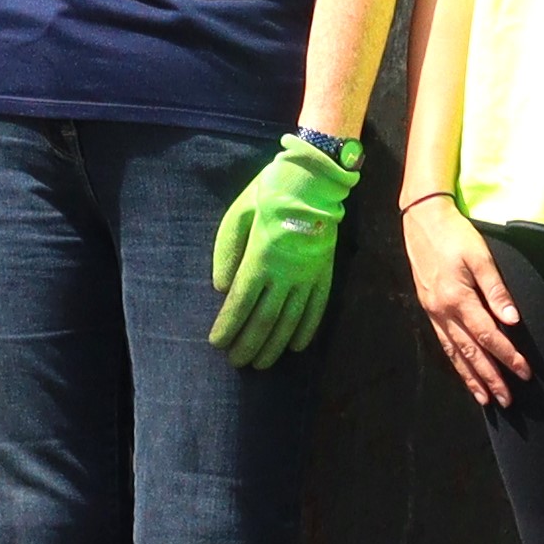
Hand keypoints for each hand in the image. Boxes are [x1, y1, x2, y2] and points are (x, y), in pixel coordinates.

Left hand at [203, 135, 353, 367]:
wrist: (315, 179)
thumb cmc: (269, 193)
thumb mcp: (237, 214)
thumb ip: (226, 251)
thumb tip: (221, 289)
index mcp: (261, 258)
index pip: (241, 302)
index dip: (229, 326)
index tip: (218, 344)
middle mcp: (286, 273)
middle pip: (265, 319)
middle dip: (249, 344)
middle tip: (237, 363)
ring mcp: (308, 276)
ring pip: (290, 320)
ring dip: (274, 345)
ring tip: (262, 363)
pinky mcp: (325, 273)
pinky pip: (317, 308)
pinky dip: (306, 330)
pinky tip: (295, 346)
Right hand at [403, 199, 522, 402]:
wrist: (421, 219)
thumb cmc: (455, 235)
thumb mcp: (480, 257)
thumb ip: (496, 290)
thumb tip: (511, 321)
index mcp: (458, 298)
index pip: (488, 336)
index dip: (507, 356)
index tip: (524, 372)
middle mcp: (443, 311)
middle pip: (470, 352)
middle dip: (489, 377)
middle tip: (506, 399)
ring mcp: (433, 312)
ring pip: (454, 352)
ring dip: (471, 377)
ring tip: (484, 398)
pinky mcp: (429, 308)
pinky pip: (444, 343)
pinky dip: (455, 361)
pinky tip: (463, 372)